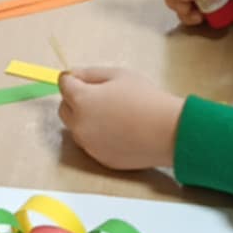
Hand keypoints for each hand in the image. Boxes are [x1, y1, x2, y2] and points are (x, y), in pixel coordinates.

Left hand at [56, 67, 184, 171]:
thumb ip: (90, 74)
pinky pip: (91, 144)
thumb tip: (73, 75)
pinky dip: (97, 136)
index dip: (72, 79)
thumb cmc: (146, 99)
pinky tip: (118, 131)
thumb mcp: (119, 75)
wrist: (168, 132)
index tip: (82, 79)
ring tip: (112, 114)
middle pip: (64, 109)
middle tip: (98, 96)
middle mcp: (79, 124)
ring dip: (85, 119)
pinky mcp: (100, 159)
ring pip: (76, 128)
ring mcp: (88, 145)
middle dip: (74, 100)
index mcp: (82, 100)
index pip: (63, 84)